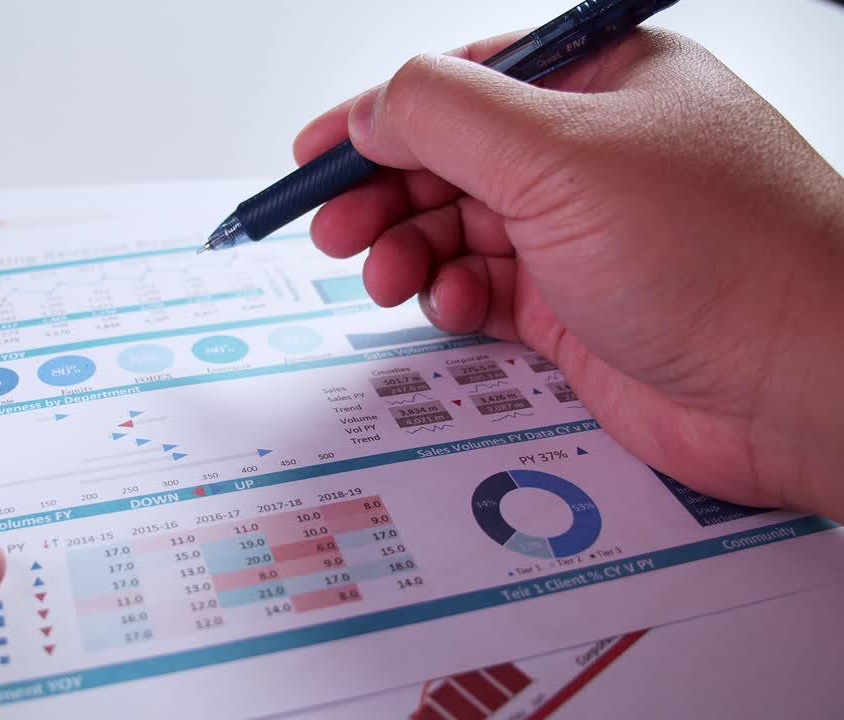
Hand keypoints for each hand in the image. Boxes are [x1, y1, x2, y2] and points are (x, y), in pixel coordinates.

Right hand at [296, 29, 843, 517]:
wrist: (803, 387)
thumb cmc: (722, 256)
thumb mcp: (562, 157)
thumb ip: (447, 117)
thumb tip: (371, 107)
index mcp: (601, 83)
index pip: (463, 83)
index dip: (379, 117)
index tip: (315, 152)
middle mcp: (591, 154)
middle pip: (450, 160)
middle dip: (385, 194)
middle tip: (335, 231)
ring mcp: (582, 234)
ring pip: (457, 230)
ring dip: (410, 251)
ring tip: (390, 277)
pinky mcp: (575, 308)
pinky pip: (481, 290)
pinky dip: (452, 298)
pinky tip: (452, 310)